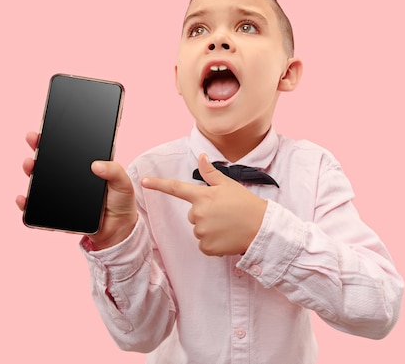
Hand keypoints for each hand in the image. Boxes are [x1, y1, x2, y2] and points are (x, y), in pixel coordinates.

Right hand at [15, 132, 137, 249]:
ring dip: (30, 171)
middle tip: (33, 139)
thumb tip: (96, 165)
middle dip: (38, 149)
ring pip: (40, 181)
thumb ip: (115, 171)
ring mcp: (61, 194)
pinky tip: (23, 199)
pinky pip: (38, 208)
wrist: (118, 228)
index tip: (46, 129)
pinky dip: (27, 204)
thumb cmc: (121, 201)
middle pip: (49, 161)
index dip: (55, 138)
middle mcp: (70, 178)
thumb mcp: (123, 183)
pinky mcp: (56, 212)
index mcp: (84, 167)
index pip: (67, 149)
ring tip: (29, 165)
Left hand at [141, 153, 266, 255]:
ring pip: (198, 230)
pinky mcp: (207, 247)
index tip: (144, 181)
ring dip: (210, 229)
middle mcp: (198, 214)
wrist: (261, 227)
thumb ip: (211, 173)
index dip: (158, 184)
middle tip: (224, 213)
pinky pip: (204, 245)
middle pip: (192, 214)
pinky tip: (226, 237)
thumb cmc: (246, 204)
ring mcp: (201, 231)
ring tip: (228, 225)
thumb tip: (201, 156)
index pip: (176, 188)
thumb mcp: (229, 184)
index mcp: (202, 196)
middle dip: (205, 214)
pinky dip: (213, 243)